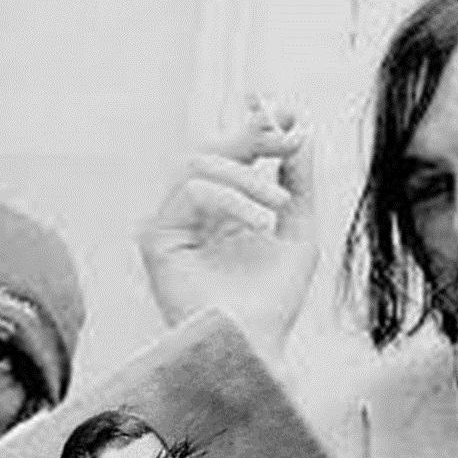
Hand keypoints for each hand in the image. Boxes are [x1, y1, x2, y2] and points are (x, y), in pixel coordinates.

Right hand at [139, 94, 318, 360]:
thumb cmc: (275, 300)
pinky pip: (191, 191)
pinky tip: (257, 222)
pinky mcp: (156, 237)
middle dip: (255, 138)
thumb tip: (300, 135)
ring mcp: (173, 222)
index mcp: (224, 208)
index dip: (258, 127)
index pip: (234, 154)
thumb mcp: (299, 234)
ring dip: (247, 176)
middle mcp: (194, 211)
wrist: (256, 344)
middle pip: (213, 148)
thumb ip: (299, 185)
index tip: (290, 113)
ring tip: (280, 205)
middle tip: (290, 140)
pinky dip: (230, 199)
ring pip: (200, 163)